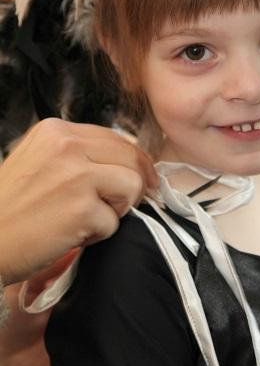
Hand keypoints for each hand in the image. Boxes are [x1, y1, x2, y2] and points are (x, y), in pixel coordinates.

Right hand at [0, 118, 157, 285]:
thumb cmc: (9, 208)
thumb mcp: (37, 160)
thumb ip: (77, 153)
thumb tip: (126, 160)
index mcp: (56, 130)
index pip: (115, 138)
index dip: (132, 161)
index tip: (139, 178)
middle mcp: (67, 145)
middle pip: (131, 158)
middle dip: (132, 184)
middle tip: (116, 205)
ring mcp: (76, 176)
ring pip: (132, 186)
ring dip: (116, 208)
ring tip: (86, 218)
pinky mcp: (82, 209)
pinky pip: (115, 222)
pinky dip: (98, 235)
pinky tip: (71, 234)